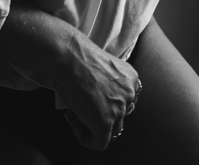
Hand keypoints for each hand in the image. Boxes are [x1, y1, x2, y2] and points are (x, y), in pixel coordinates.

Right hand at [50, 26, 141, 150]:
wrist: (68, 56)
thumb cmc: (77, 55)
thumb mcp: (101, 66)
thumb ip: (107, 83)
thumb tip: (97, 97)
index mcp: (130, 78)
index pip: (125, 101)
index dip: (107, 103)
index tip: (92, 96)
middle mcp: (129, 94)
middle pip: (119, 116)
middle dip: (101, 114)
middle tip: (82, 105)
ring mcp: (118, 110)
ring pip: (110, 131)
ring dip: (93, 125)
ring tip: (76, 111)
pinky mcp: (105, 123)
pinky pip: (99, 143)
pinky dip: (85, 137)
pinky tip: (74, 120)